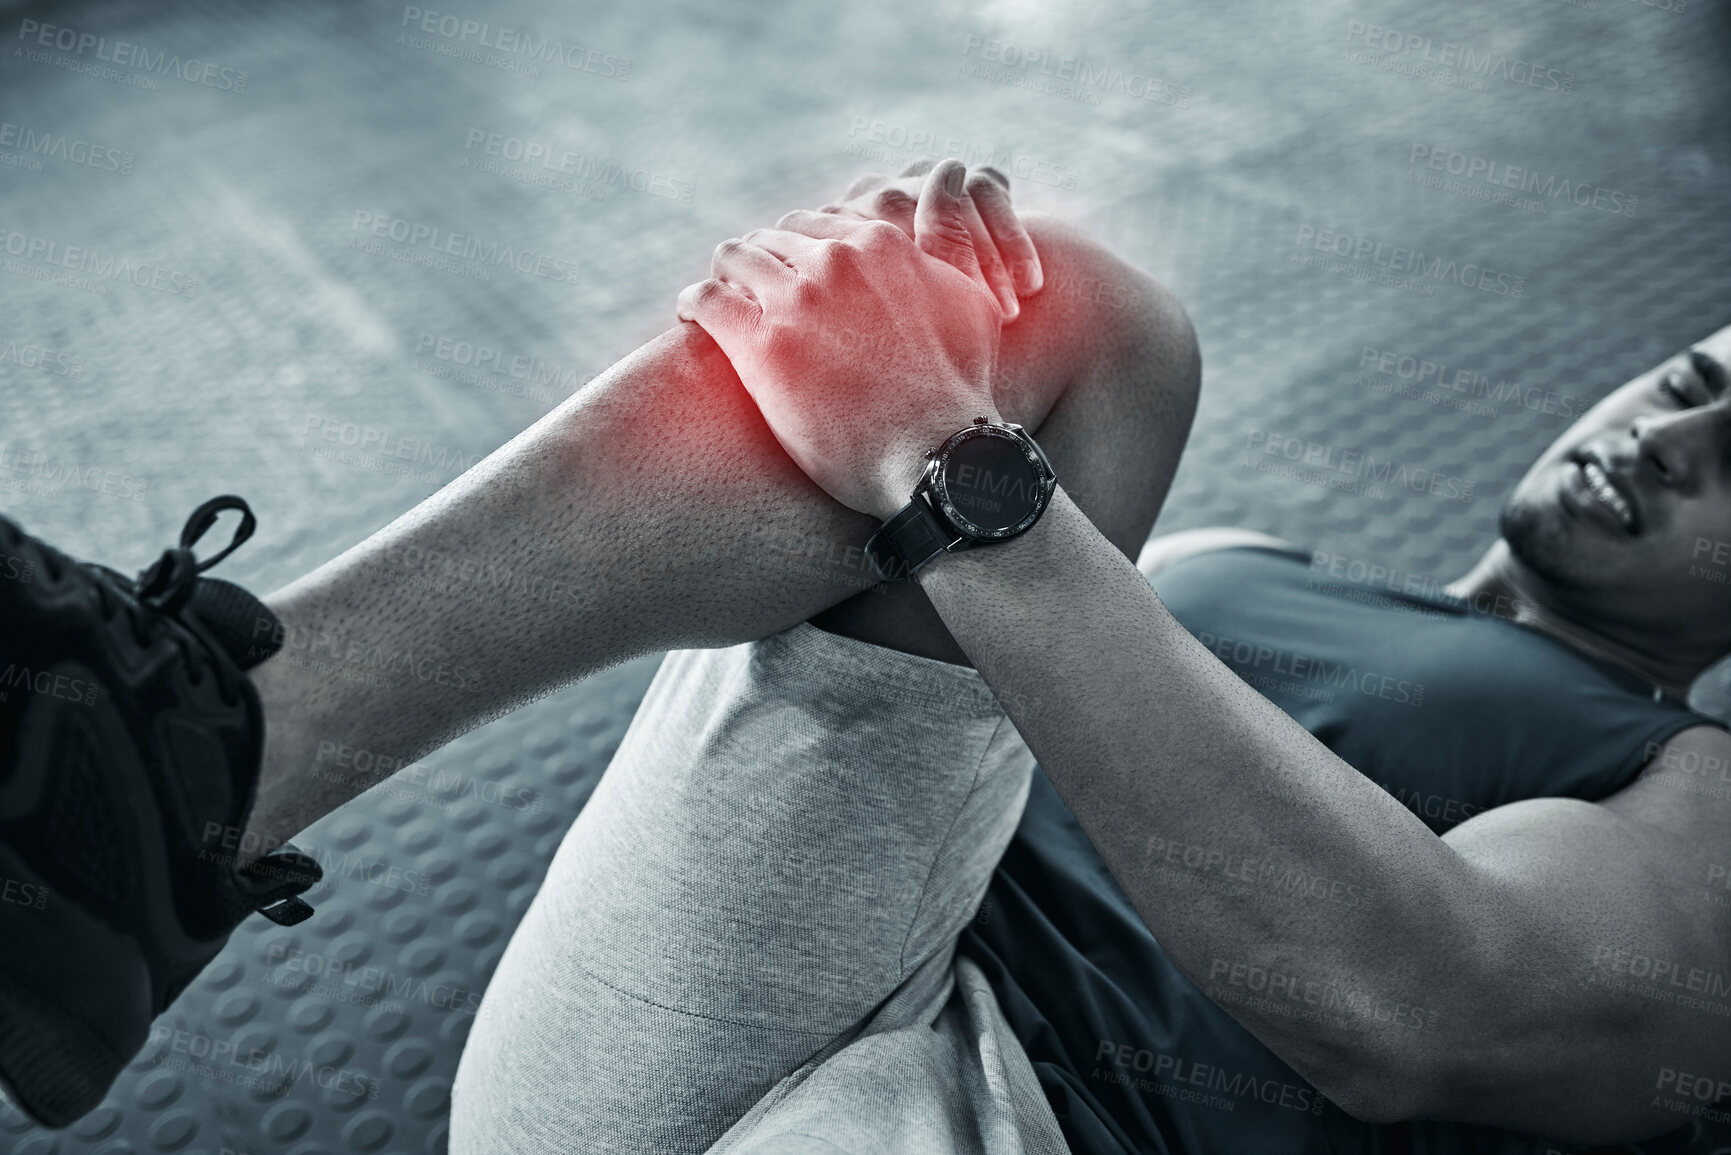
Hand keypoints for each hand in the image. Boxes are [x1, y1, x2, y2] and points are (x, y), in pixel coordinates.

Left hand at [677, 159, 1002, 519]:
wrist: (934, 456)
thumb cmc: (958, 393)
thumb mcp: (973, 307)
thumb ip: (946, 258)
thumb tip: (939, 227)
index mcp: (881, 244)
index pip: (816, 226)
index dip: (798, 253)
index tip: (790, 278)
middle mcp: (836, 261)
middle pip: (772, 239)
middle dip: (761, 265)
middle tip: (752, 295)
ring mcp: (797, 301)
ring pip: (733, 258)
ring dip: (726, 279)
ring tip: (720, 305)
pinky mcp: (762, 345)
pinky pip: (705, 299)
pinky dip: (695, 305)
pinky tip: (693, 318)